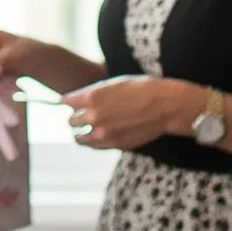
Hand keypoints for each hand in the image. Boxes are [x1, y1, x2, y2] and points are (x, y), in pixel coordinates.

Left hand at [65, 75, 183, 151]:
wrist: (165, 106)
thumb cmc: (142, 89)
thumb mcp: (114, 83)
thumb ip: (95, 93)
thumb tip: (83, 99)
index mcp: (92, 96)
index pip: (67, 101)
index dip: (67, 101)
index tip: (67, 102)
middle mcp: (94, 116)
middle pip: (71, 121)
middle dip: (74, 118)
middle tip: (77, 116)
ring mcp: (104, 132)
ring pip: (79, 138)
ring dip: (79, 134)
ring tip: (81, 132)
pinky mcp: (115, 144)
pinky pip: (95, 146)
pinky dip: (92, 143)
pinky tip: (95, 138)